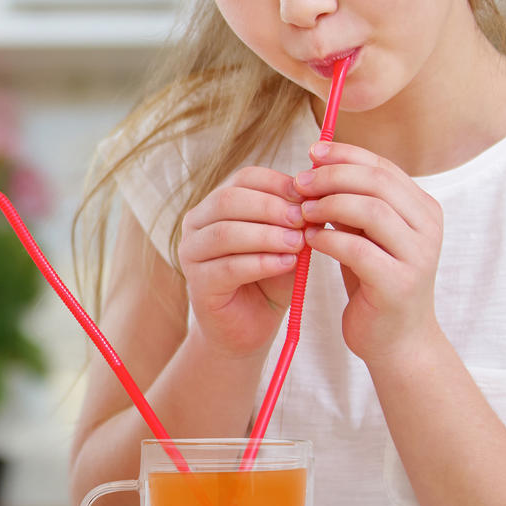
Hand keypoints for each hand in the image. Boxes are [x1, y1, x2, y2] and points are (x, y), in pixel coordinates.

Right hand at [179, 165, 305, 356]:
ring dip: (267, 235)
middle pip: (228, 200)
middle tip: (303, 218)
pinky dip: (261, 263)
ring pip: (226, 232)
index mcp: (216, 205)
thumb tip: (315, 196)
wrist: (250, 327)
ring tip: (299, 243)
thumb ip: (293, 221)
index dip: (277, 183)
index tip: (308, 196)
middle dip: (270, 207)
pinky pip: (229, 267)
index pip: (244, 179)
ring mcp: (191, 254)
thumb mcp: (285, 242)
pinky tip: (287, 264)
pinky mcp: (197, 284)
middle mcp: (196, 224)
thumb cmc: (269, 279)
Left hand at [295, 140, 443, 363]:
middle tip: (298, 182)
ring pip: (371, 210)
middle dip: (332, 176)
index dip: (345, 155)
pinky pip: (358, 250)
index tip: (311, 153)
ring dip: (328, 205)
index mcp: (423, 208)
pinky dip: (328, 239)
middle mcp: (428, 228)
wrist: (395, 339)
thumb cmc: (374, 280)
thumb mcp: (365, 234)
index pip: (382, 166)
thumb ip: (352, 202)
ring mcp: (417, 256)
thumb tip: (316, 165)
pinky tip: (309, 239)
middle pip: (377, 182)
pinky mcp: (397, 284)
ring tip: (302, 212)